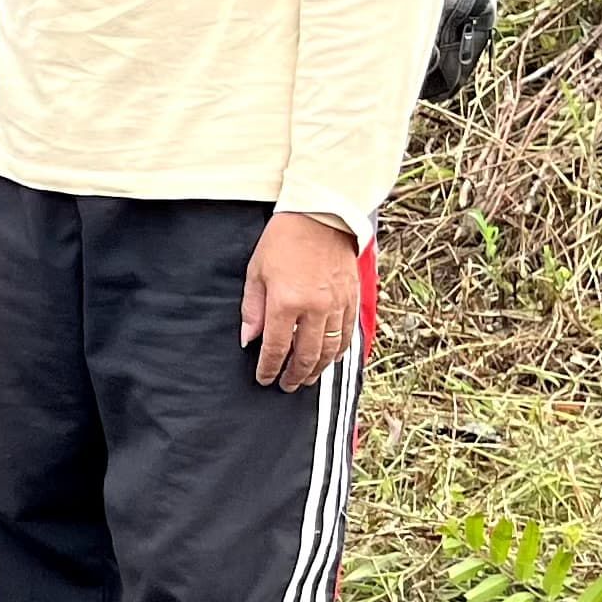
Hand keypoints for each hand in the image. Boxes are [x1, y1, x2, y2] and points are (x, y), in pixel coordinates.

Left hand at [240, 212, 361, 391]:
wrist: (321, 216)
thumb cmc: (283, 241)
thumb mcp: (256, 273)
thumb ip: (253, 309)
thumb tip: (248, 339)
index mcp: (286, 303)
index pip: (276, 348)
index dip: (269, 368)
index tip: (264, 379)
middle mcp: (315, 309)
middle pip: (306, 355)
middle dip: (294, 375)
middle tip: (286, 385)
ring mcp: (337, 305)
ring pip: (330, 350)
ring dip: (317, 369)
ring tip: (306, 378)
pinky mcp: (352, 298)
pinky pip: (347, 334)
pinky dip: (338, 351)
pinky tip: (329, 358)